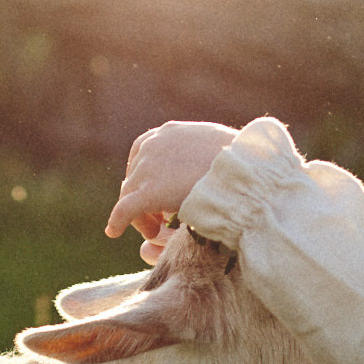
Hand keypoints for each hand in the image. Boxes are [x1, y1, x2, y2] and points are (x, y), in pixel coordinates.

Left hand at [105, 120, 238, 262]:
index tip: (157, 195)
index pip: (142, 153)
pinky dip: (117, 220)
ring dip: (139, 214)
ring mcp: (148, 167)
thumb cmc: (245, 161)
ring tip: (155, 231)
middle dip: (143, 199)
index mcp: (168, 132)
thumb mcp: (218, 146)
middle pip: (134, 177)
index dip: (146, 177)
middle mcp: (153, 145)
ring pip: (129, 195)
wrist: (250, 169)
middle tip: (159, 220)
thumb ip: (202, 153)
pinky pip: (125, 209)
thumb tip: (206, 161)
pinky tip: (113, 231)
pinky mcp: (149, 191)